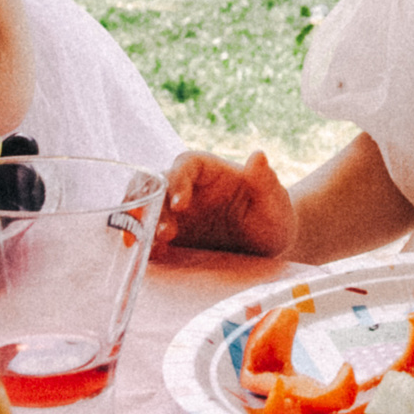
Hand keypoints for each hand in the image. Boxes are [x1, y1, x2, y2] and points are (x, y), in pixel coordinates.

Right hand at [154, 149, 294, 257]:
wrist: (264, 248)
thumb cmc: (271, 217)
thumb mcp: (274, 203)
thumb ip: (265, 182)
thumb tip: (259, 155)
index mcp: (207, 170)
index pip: (184, 164)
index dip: (177, 181)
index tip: (181, 205)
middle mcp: (183, 186)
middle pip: (153, 183)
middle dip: (148, 203)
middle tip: (161, 232)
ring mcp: (171, 211)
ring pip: (142, 206)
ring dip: (140, 223)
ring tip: (151, 246)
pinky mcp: (167, 235)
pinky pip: (147, 235)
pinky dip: (143, 243)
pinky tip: (150, 258)